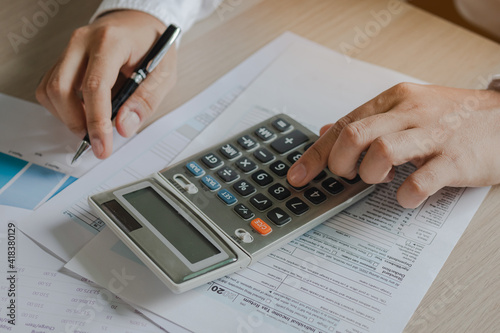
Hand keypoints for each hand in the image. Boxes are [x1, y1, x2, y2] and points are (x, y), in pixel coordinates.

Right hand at [36, 10, 176, 158]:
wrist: (139, 24)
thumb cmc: (152, 45)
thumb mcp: (164, 73)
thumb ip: (146, 100)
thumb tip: (124, 127)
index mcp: (111, 41)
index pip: (94, 86)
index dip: (96, 121)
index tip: (102, 145)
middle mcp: (83, 42)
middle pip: (61, 89)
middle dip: (76, 122)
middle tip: (96, 140)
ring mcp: (69, 49)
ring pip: (50, 90)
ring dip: (68, 117)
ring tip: (92, 125)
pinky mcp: (63, 59)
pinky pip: (49, 88)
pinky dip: (61, 108)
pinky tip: (82, 112)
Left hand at [287, 83, 499, 207]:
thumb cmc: (452, 119)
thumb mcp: (407, 110)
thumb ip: (367, 121)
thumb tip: (326, 131)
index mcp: (394, 100)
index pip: (344, 125)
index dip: (315, 155)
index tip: (298, 176)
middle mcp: (410, 112)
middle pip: (355, 135)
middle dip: (339, 164)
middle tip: (347, 176)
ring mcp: (434, 134)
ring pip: (382, 151)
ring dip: (370, 175)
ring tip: (381, 180)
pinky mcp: (457, 160)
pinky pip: (421, 180)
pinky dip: (405, 195)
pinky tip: (407, 195)